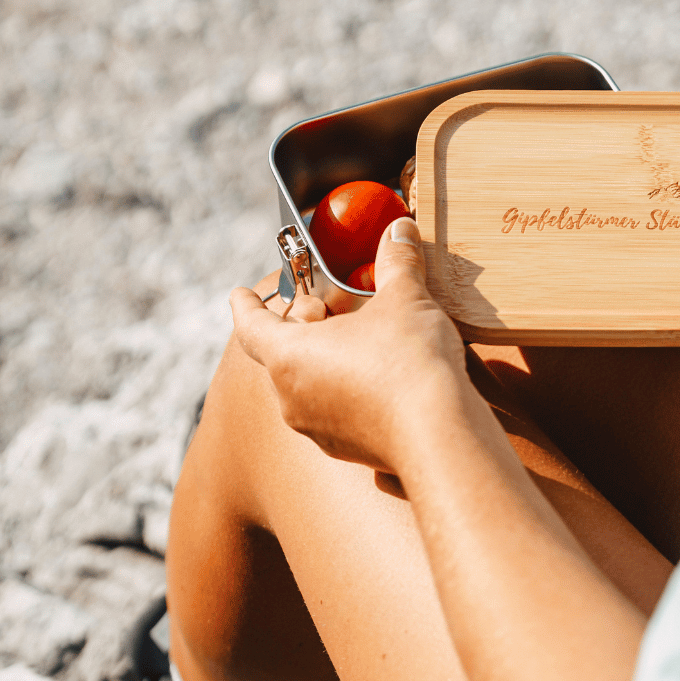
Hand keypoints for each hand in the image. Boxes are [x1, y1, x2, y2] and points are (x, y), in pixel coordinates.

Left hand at [230, 217, 466, 471]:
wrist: (439, 435)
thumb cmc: (409, 361)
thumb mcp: (405, 297)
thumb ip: (397, 261)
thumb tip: (399, 230)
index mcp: (290, 356)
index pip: (251, 326)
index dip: (246, 305)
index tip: (239, 293)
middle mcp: (291, 397)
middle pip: (282, 353)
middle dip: (303, 325)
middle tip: (328, 306)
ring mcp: (318, 429)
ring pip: (307, 384)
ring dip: (325, 358)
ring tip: (361, 339)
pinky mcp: (348, 450)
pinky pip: (335, 411)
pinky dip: (346, 389)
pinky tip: (381, 377)